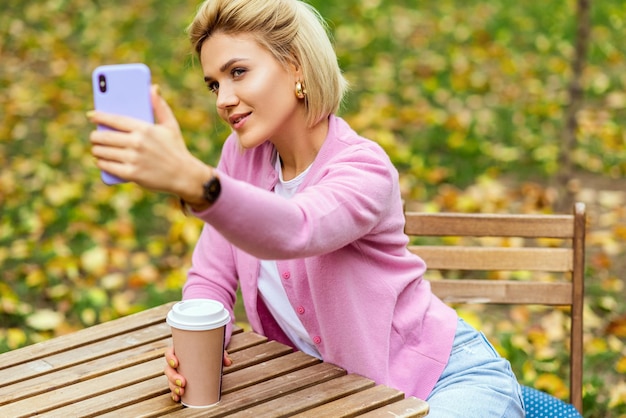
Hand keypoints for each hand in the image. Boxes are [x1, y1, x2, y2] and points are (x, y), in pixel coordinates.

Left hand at [87, 85, 207, 195]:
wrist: (185, 175)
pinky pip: (106, 166)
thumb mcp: (170, 125)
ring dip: (96, 149)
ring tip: (97, 148)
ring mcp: (133, 159)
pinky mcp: (131, 174)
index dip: (99, 116)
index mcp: (144, 128)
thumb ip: (160, 106)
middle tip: (95, 136)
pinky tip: (100, 160)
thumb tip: (153, 87)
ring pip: (102, 151)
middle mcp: (137, 142)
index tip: (91, 115)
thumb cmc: (176, 148)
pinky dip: (100, 163)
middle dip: (95, 136)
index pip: (115, 119)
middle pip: (104, 136)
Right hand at [164, 346, 232, 402]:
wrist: (207, 354)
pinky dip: (175, 393)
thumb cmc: (207, 351)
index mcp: (180, 351)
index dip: (170, 358)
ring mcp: (177, 372)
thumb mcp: (213, 349)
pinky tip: (178, 397)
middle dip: (173, 377)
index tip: (176, 363)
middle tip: (183, 382)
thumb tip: (228, 362)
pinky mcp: (179, 381)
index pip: (169, 353)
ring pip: (170, 380)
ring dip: (174, 387)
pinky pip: (174, 388)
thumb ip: (221, 354)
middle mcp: (176, 362)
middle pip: (168, 369)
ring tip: (182, 391)